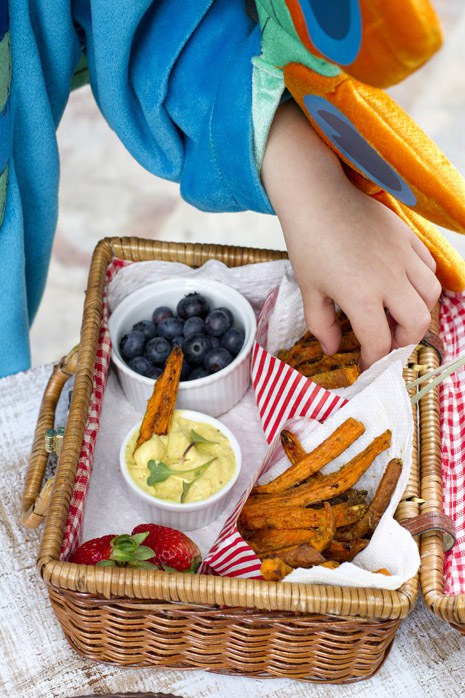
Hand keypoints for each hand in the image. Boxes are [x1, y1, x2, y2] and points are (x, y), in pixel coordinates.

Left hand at [261, 102, 440, 367]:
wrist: (317, 195)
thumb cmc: (308, 243)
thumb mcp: (308, 289)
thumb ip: (322, 324)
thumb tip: (334, 349)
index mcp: (360, 296)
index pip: (379, 342)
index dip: (374, 360)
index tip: (367, 364)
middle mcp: (389, 280)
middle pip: (415, 324)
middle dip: (403, 343)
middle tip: (386, 344)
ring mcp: (403, 257)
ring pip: (430, 296)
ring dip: (417, 314)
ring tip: (397, 317)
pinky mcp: (408, 239)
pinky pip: (429, 269)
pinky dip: (422, 285)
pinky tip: (403, 287)